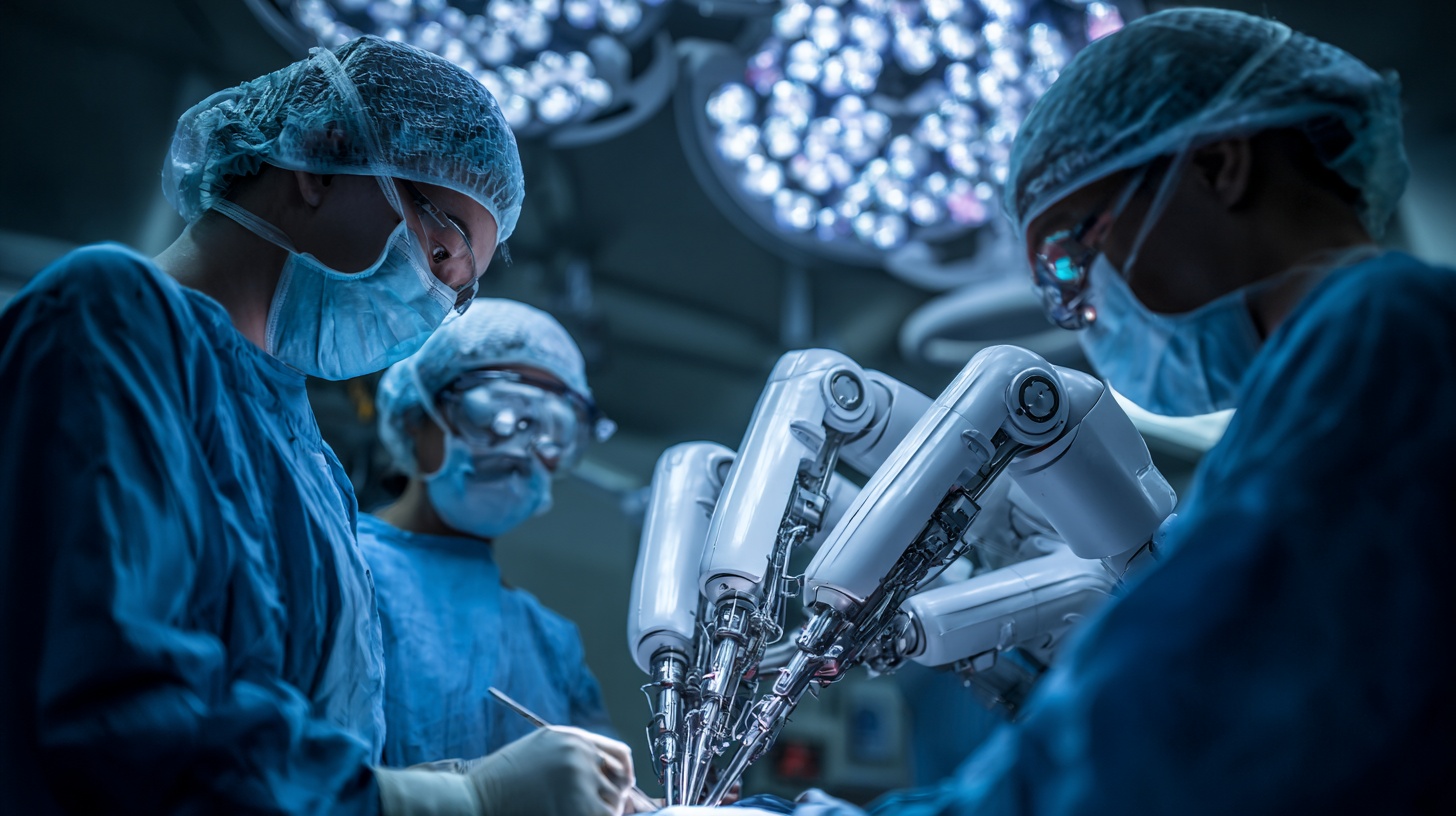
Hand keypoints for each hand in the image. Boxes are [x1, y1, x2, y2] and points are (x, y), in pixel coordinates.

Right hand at [468, 726, 633, 815]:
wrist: (471, 800)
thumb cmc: (499, 783)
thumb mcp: (539, 753)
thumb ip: (572, 759)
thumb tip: (606, 782)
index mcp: (572, 738)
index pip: (620, 755)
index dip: (623, 776)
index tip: (621, 792)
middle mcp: (579, 753)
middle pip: (620, 782)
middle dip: (612, 801)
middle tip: (594, 811)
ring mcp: (578, 780)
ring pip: (612, 807)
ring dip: (599, 815)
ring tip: (570, 812)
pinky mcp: (576, 808)